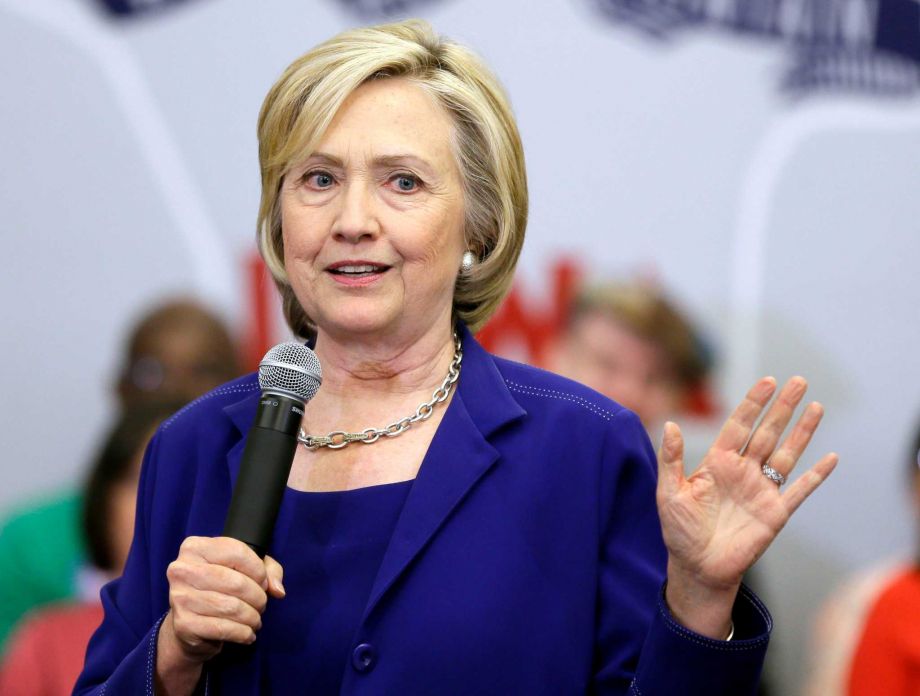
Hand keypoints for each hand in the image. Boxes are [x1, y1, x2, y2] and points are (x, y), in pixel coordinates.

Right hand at [155, 536, 284, 693]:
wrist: (189, 625)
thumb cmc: (219, 589)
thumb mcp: (245, 568)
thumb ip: (268, 570)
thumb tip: (278, 590)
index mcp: (194, 547)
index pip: (237, 552)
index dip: (258, 570)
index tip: (263, 582)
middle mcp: (182, 570)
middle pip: (236, 582)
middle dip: (258, 597)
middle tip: (261, 604)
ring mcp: (180, 597)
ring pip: (232, 607)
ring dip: (252, 617)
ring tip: (255, 619)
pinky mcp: (184, 624)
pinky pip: (224, 628)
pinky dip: (243, 633)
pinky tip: (247, 633)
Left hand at [657, 377, 837, 636]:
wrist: (697, 567)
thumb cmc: (679, 530)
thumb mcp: (668, 492)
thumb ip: (670, 459)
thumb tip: (669, 424)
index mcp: (717, 462)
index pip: (739, 424)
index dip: (753, 403)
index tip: (767, 381)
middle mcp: (743, 471)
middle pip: (767, 432)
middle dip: (782, 407)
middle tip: (798, 380)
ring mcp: (761, 490)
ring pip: (786, 454)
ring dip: (802, 431)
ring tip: (816, 406)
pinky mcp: (775, 513)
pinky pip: (799, 490)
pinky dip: (816, 475)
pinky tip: (831, 457)